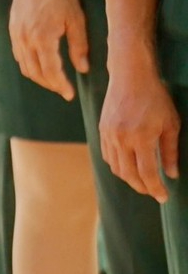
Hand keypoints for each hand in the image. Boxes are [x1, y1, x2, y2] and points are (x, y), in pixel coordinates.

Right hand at [8, 0, 87, 100]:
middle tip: (64, 91)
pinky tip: (40, 64)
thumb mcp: (76, 20)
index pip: (51, 71)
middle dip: (50, 84)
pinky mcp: (12, 29)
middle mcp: (25, 39)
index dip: (61, 85)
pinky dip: (29, 65)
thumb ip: (79, 46)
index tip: (70, 95)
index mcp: (42, 38)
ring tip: (54, 81)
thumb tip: (82, 69)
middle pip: (35, 73)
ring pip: (24, 66)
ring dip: (39, 77)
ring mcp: (16, 34)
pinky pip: (18, 55)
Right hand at [101, 46, 180, 200]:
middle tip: (153, 192)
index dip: (155, 188)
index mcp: (141, 137)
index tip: (163, 197)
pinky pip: (107, 155)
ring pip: (115, 167)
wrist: (130, 76)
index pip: (147, 173)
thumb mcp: (170, 124)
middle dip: (141, 187)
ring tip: (142, 180)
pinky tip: (129, 165)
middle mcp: (121, 138)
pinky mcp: (102, 129)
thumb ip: (170, 151)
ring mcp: (109, 134)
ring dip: (129, 178)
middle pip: (128, 174)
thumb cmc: (155, 98)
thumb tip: (171, 174)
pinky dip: (118, 165)